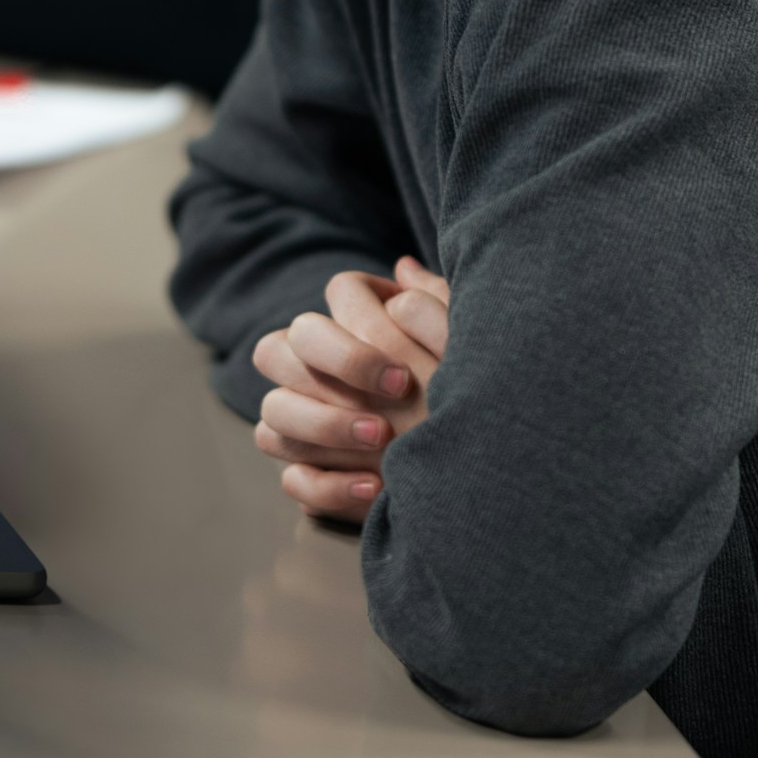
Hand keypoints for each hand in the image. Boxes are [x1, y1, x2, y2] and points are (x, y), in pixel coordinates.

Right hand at [252, 256, 450, 526]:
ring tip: (384, 441)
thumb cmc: (466, 394)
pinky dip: (327, 486)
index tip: (404, 373)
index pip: (316, 308)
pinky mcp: (313, 480)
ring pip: (272, 413)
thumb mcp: (463, 348)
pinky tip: (372, 488)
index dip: (353, 329)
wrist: (484, 471)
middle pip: (275, 349)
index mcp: (345, 331)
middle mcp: (313, 374)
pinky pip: (293, 481)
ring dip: (325, 425)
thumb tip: (404, 269)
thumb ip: (437, 306)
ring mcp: (305, 428)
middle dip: (336, 366)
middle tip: (397, 394)